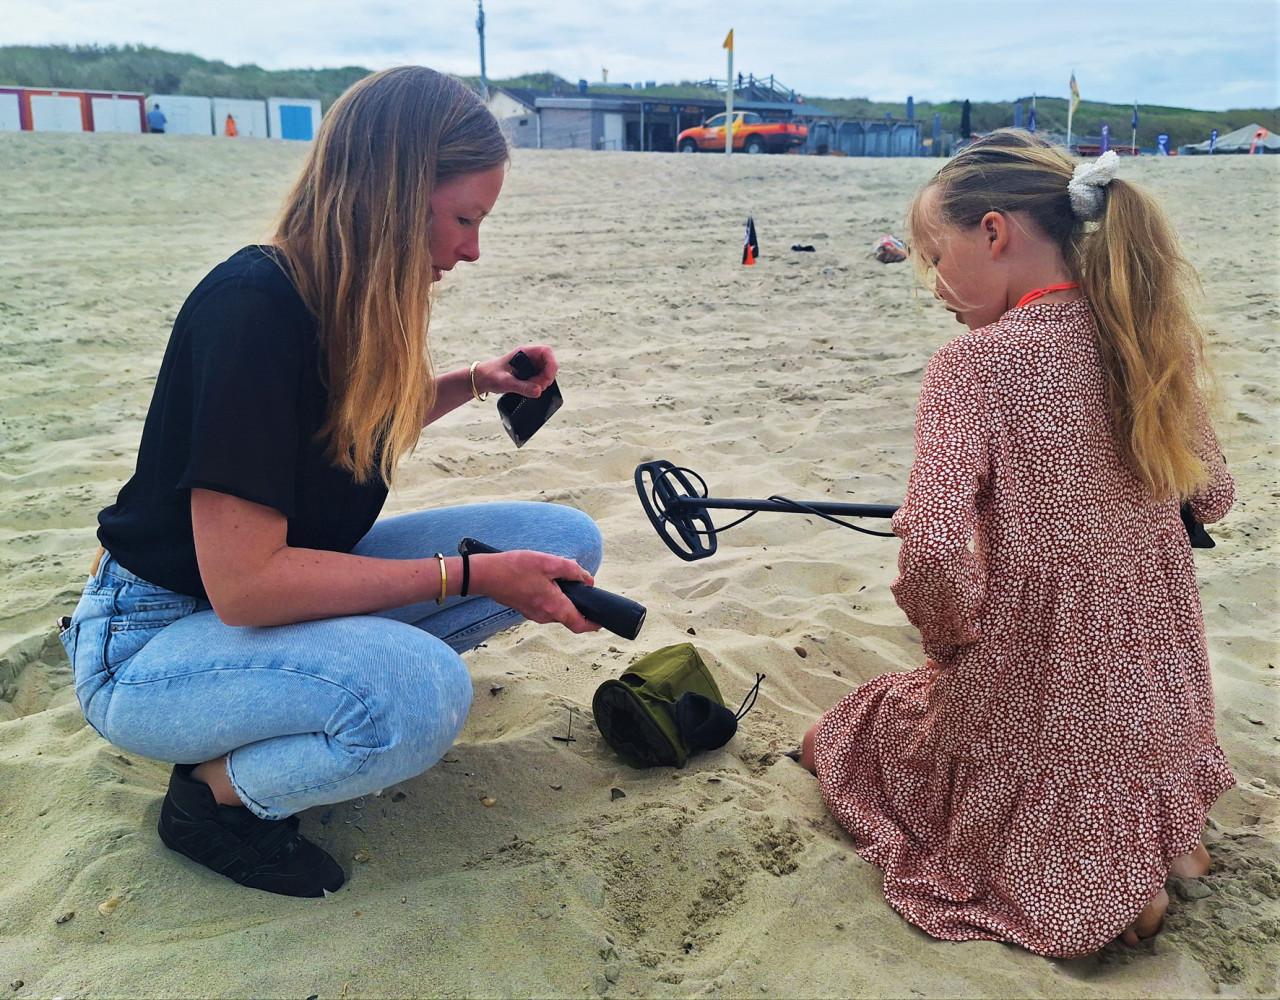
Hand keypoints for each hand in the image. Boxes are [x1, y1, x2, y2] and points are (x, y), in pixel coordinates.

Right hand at [469, 550, 599, 633]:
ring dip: (564, 600)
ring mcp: (533, 614)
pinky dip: (552, 598)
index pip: (580, 624)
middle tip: (582, 587)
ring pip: (557, 611)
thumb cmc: (514, 568)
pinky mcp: (526, 609)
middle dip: (578, 605)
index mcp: (553, 607)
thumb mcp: (548, 562)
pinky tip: (546, 582)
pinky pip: (546, 607)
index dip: (593, 624)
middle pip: (569, 617)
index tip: (602, 620)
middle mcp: (544, 616)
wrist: (485, 575)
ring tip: (562, 580)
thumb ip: (572, 570)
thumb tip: (587, 579)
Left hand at [475, 345, 557, 398]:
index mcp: (524, 352)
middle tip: (537, 387)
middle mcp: (530, 357)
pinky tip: (530, 390)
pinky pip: (541, 379)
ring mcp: (531, 366)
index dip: (551, 363)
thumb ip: (521, 387)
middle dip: (546, 377)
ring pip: (546, 373)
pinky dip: (539, 386)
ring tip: (530, 389)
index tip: (547, 377)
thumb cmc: (490, 375)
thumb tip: (538, 391)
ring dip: (543, 382)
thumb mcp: (505, 382)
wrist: (482, 379)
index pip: (546, 351)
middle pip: (549, 364)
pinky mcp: (530, 374)